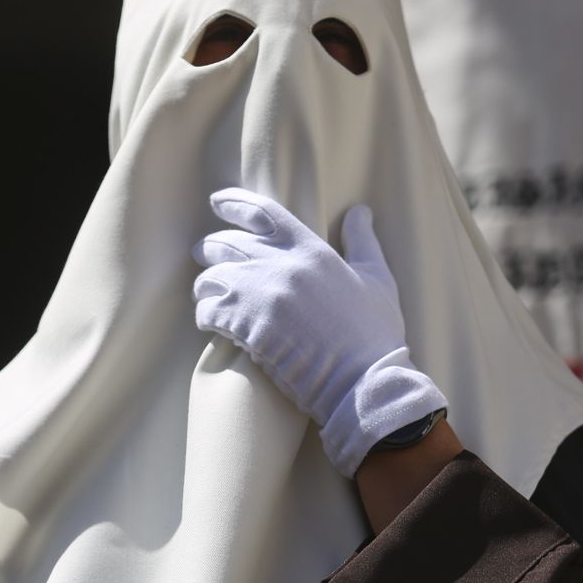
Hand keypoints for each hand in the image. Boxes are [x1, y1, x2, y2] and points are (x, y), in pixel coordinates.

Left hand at [192, 187, 447, 476]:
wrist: (362, 382)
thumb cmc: (374, 334)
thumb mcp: (377, 279)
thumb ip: (362, 242)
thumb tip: (359, 211)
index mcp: (311, 249)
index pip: (263, 212)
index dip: (234, 203)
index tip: (217, 201)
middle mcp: (281, 266)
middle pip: (226, 243)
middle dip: (211, 248)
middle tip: (205, 255)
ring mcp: (260, 296)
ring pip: (211, 276)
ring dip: (206, 285)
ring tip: (209, 294)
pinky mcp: (246, 327)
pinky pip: (208, 310)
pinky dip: (205, 314)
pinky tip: (211, 322)